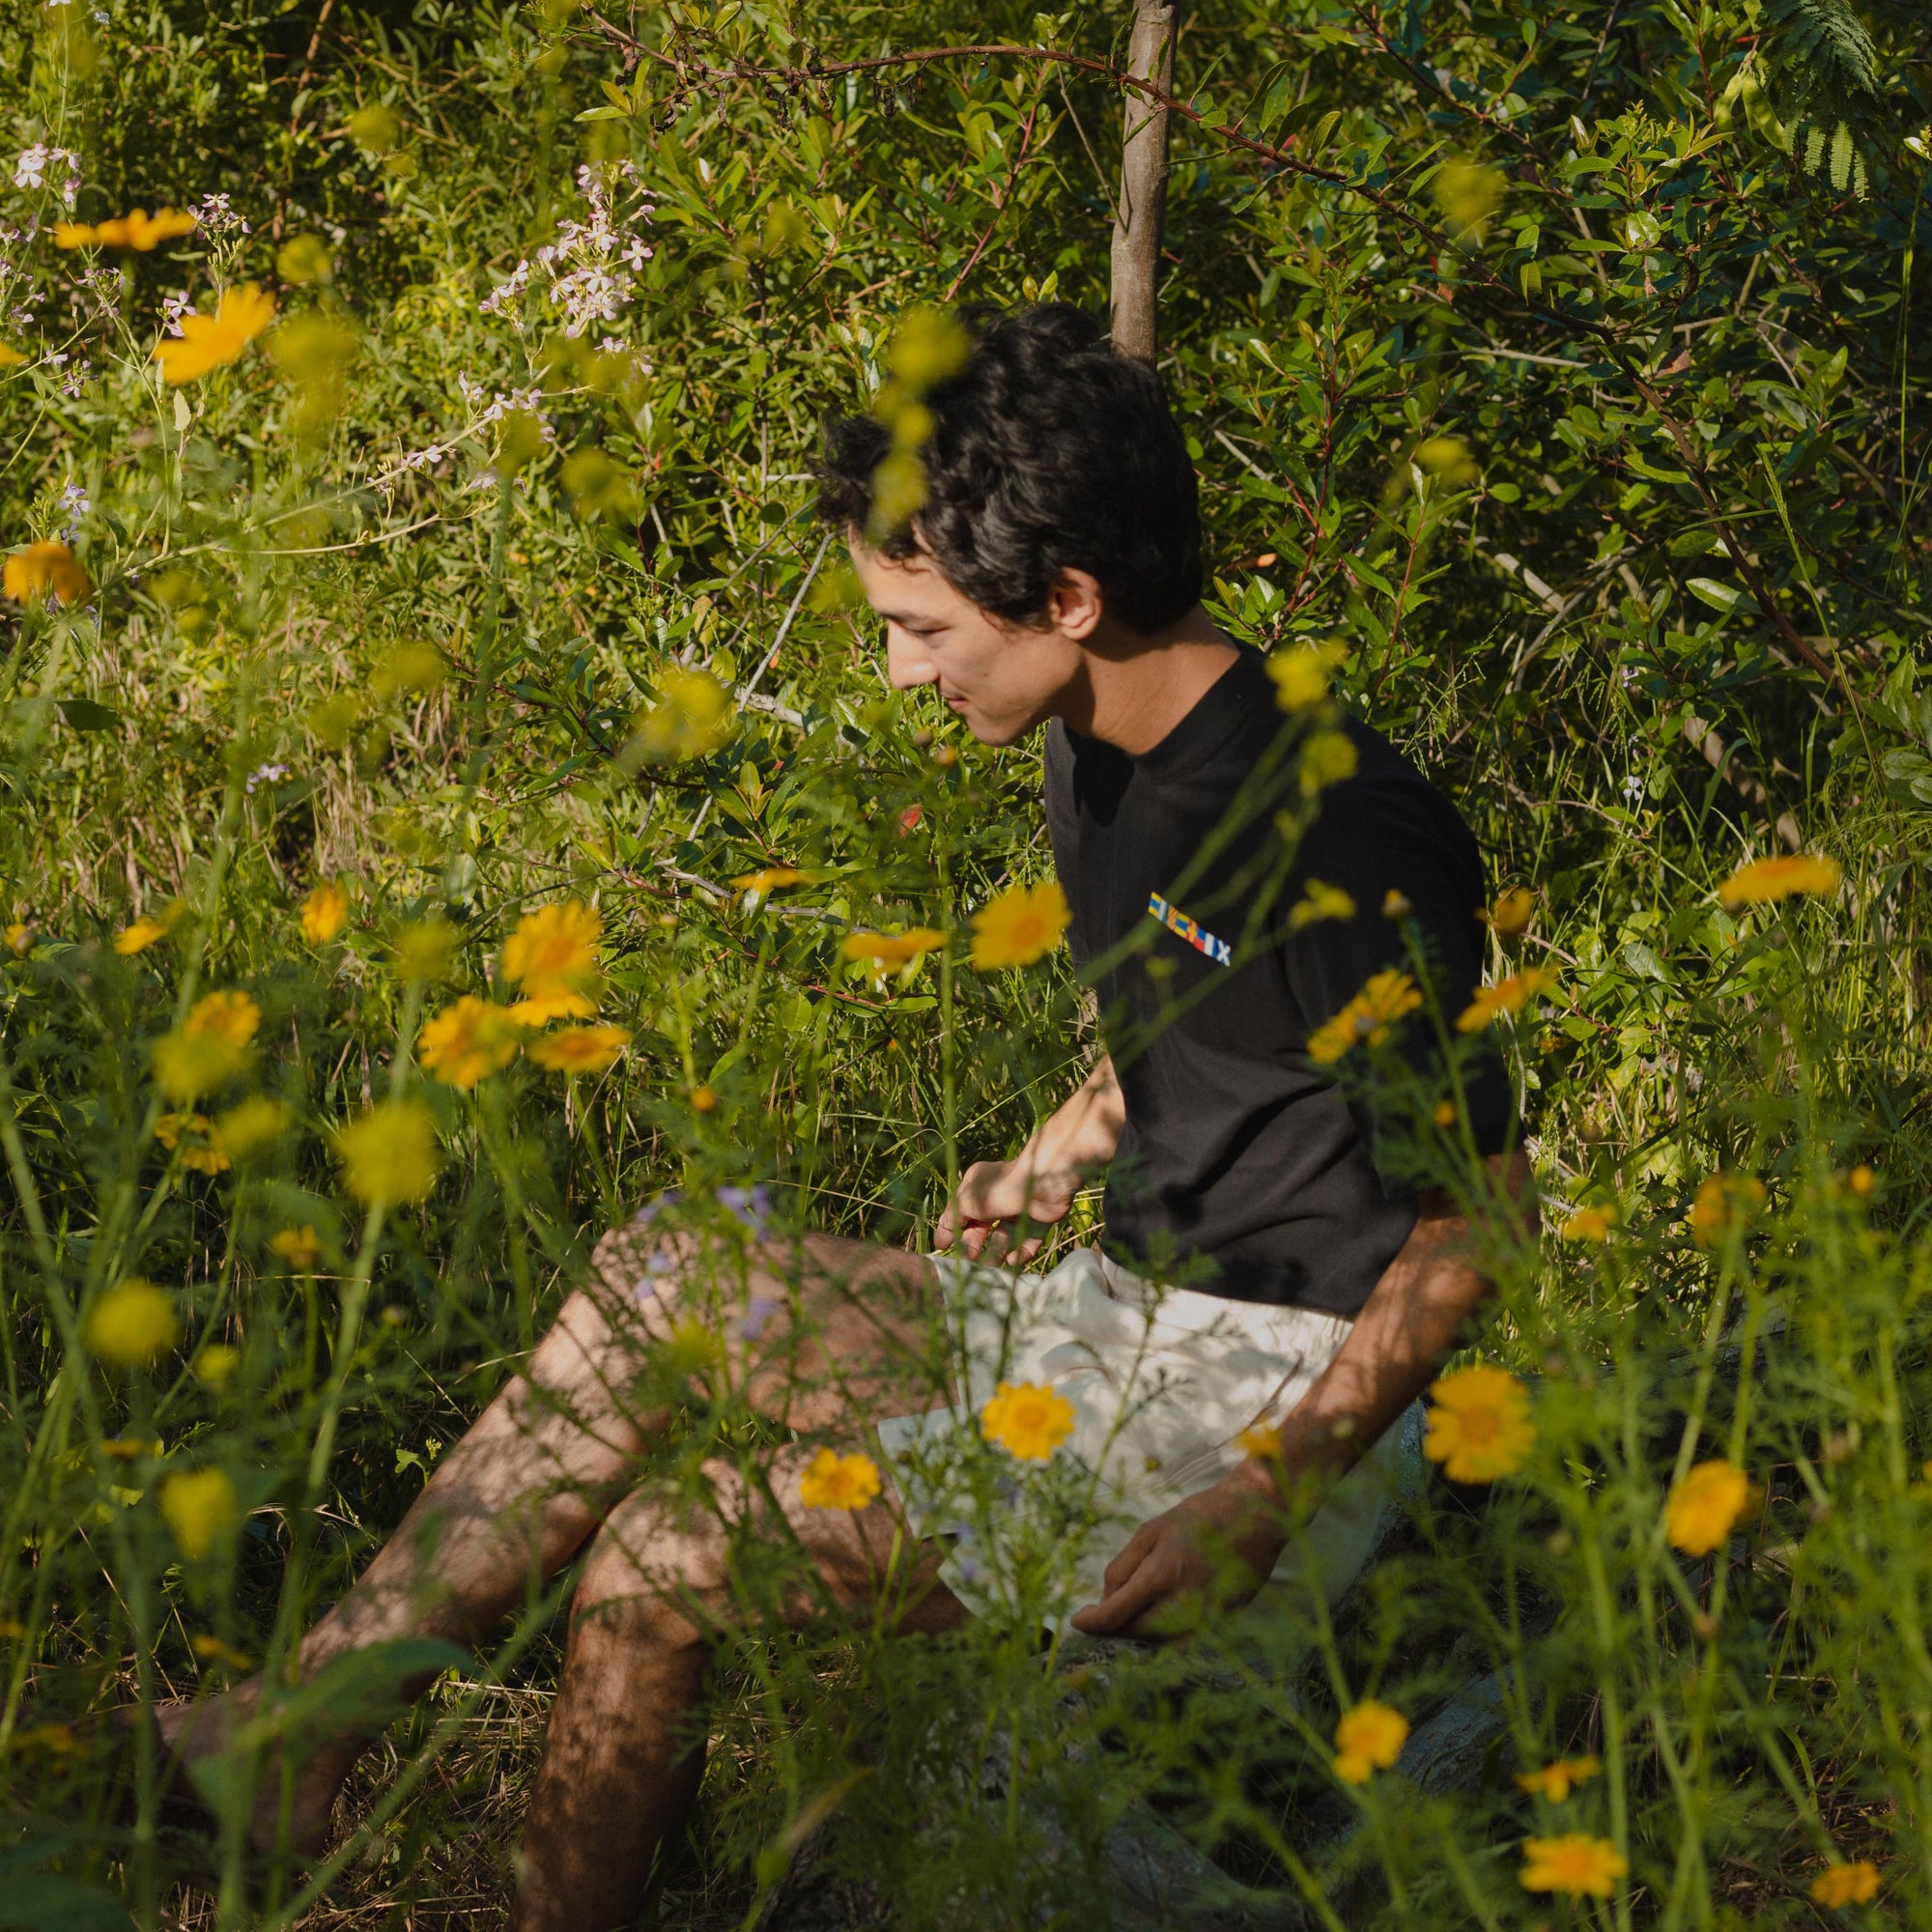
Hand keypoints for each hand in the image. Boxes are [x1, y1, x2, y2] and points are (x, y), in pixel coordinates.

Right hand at [934, 1157, 1079, 1263]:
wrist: (1043, 1183)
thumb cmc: (999, 1189)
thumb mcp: (967, 1201)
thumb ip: (953, 1218)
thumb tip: (944, 1232)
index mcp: (977, 1184)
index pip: (960, 1210)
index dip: (950, 1229)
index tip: (942, 1248)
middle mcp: (997, 1196)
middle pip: (982, 1227)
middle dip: (974, 1245)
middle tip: (967, 1264)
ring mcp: (1019, 1208)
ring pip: (1005, 1236)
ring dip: (997, 1253)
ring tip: (989, 1268)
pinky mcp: (1038, 1219)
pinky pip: (1027, 1239)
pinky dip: (1020, 1252)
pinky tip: (1012, 1261)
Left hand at [1070, 1466, 1285, 1637]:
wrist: (1255, 1517)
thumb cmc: (1200, 1517)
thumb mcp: (1152, 1530)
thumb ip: (1124, 1565)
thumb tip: (1106, 1597)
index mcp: (1162, 1574)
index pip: (1115, 1614)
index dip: (1091, 1623)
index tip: (1076, 1621)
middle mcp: (1183, 1604)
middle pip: (1134, 1633)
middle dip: (1113, 1627)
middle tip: (1100, 1613)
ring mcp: (1205, 1619)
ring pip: (1157, 1644)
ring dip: (1138, 1635)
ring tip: (1128, 1615)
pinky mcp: (1222, 1625)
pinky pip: (1183, 1645)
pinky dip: (1164, 1640)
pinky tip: (1155, 1623)